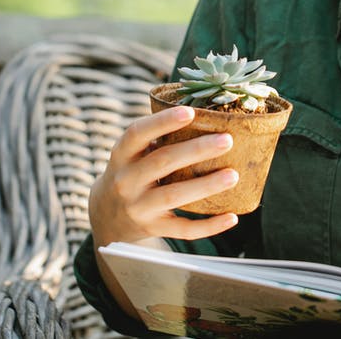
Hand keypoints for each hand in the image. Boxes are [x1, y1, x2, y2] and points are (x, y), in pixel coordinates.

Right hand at [88, 105, 240, 246]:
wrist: (107, 215)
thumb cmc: (130, 173)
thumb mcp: (130, 154)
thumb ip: (156, 138)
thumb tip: (205, 117)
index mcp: (121, 155)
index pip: (137, 133)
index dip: (162, 122)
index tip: (189, 112)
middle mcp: (126, 181)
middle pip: (162, 162)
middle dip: (196, 150)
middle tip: (227, 140)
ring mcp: (138, 207)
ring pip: (174, 196)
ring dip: (206, 185)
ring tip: (233, 175)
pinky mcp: (152, 228)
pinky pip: (183, 229)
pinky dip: (209, 226)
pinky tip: (232, 217)